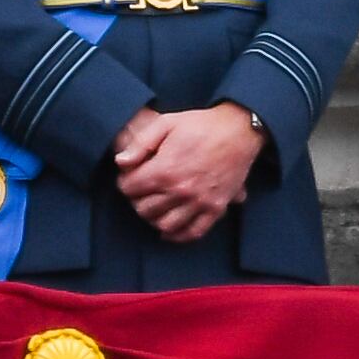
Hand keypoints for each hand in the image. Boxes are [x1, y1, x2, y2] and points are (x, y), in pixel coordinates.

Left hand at [112, 103, 263, 242]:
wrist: (238, 130)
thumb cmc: (200, 124)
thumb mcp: (165, 123)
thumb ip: (140, 144)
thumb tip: (120, 163)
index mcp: (164, 170)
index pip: (130, 189)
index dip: (124, 183)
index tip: (128, 178)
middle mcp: (181, 190)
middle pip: (145, 209)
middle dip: (137, 201)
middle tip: (140, 193)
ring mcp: (200, 202)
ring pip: (166, 225)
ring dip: (154, 219)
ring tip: (154, 209)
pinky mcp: (216, 208)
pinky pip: (195, 232)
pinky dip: (179, 236)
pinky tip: (170, 230)